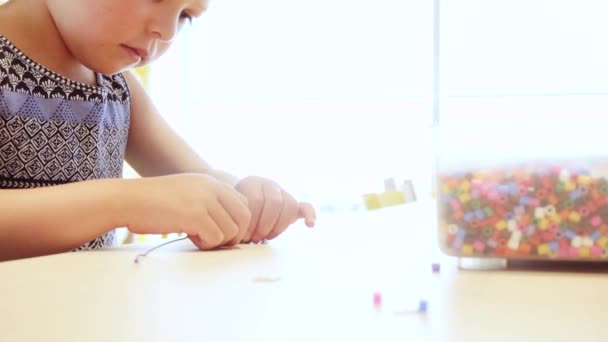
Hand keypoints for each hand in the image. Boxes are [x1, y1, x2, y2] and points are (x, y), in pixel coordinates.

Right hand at [124, 173, 250, 249]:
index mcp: (211, 181)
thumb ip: (208, 202)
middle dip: (234, 234)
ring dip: (217, 240)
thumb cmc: (153, 202)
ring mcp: (205, 200)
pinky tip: (190, 238)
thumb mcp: (186, 192)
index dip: (237, 222)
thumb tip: (230, 225)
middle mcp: (212, 187)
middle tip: (214, 240)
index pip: (244, 203)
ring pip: (232, 230)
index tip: (222, 231)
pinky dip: (206, 244)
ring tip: (198, 237)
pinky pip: (216, 238)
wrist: (126, 200)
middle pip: (245, 217)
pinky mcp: (196, 215)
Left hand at [234, 176, 315, 243]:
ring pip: (289, 205)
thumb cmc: (234, 210)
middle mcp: (269, 185)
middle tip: (254, 239)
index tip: (244, 236)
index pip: (256, 201)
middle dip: (264, 225)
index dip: (251, 222)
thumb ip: (235, 217)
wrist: (241, 201)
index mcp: (252, 183)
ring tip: (266, 237)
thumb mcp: (231, 209)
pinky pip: (306, 207)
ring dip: (278, 226)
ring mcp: (283, 193)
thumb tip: (239, 237)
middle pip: (274, 203)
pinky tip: (310, 225)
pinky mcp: (294, 205)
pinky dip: (310, 215)